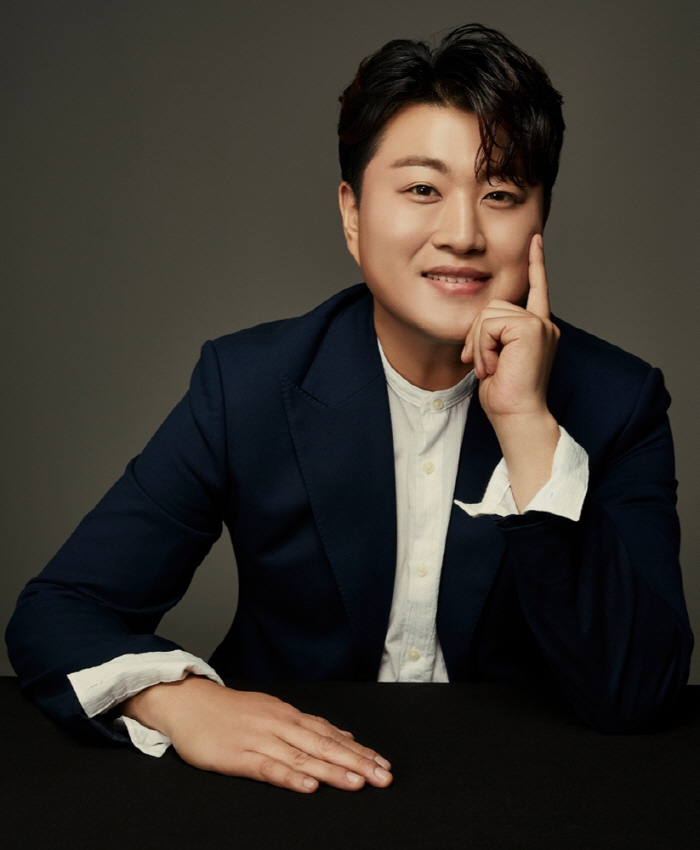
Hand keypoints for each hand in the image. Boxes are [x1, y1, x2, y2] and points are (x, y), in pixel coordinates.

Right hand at [122, 676, 392, 793]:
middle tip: (382, 777)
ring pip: (302, 757)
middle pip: (324, 746)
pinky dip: (290, 777)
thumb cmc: (232, 712)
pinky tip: (308, 786)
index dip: (359, 750)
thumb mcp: (275, 712)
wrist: (189, 702)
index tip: (384, 765)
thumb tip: (344, 736)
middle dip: (356, 762)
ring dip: (332, 770)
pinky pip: (268, 768)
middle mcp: (280, 725)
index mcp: (290, 716)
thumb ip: (308, 726)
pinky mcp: (239, 756)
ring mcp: (260, 740)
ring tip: (357, 782)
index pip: (332, 734)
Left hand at [461, 235, 560, 509]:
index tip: (535, 240)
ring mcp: (539, 324)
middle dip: (477, 335)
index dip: (536, 264)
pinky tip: (495, 366)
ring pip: (488, 314)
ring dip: (480, 344)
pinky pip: (489, 325)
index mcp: (537, 328)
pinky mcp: (531, 328)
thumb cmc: (505, 394)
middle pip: (493, 306)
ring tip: (492, 367)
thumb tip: (480, 323)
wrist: (517, 415)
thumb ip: (494, 335)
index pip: (536, 289)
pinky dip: (484, 347)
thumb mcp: (495, 358)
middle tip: (482, 363)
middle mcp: (543, 323)